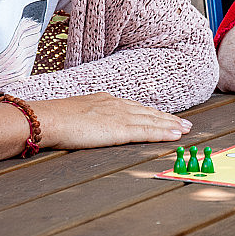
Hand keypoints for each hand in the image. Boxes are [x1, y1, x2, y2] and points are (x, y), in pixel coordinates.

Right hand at [33, 92, 191, 148]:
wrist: (48, 119)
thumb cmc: (54, 119)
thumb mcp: (75, 112)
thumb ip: (88, 116)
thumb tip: (90, 122)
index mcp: (105, 100)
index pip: (134, 107)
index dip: (151, 113)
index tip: (164, 116)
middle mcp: (117, 104)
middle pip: (148, 112)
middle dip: (168, 118)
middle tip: (185, 123)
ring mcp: (120, 115)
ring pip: (152, 120)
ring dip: (171, 125)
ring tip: (186, 129)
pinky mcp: (121, 129)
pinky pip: (148, 131)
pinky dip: (164, 133)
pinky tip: (175, 135)